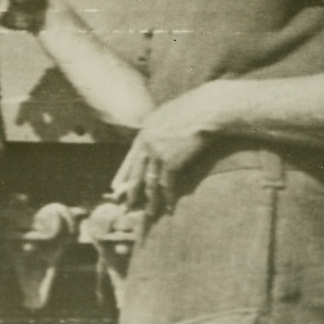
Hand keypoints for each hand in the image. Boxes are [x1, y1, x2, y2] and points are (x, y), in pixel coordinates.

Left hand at [110, 87, 219, 215]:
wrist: (206, 110)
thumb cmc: (193, 109)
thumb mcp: (168, 115)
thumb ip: (159, 129)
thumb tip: (157, 139)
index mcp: (144, 131)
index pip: (130, 158)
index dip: (124, 175)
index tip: (117, 187)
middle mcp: (147, 143)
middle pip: (136, 174)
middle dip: (132, 193)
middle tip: (128, 206)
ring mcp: (157, 153)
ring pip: (150, 183)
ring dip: (151, 201)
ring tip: (149, 214)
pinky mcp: (171, 162)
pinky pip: (167, 185)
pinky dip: (169, 198)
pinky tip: (170, 207)